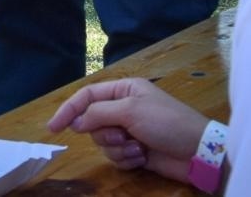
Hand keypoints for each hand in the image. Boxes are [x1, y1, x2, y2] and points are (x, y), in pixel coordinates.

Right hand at [45, 78, 209, 181]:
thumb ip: (98, 113)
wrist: (197, 152)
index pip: (87, 96)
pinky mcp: (136, 151)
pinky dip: (128, 159)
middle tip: (122, 137)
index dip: (68, 110)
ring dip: (119, 149)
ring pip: (103, 143)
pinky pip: (117, 157)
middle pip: (93, 123)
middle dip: (105, 134)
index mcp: (124, 90)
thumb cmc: (167, 123)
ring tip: (139, 149)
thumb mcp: (130, 111)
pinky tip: (144, 157)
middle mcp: (124, 108)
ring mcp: (130, 131)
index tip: (53, 128)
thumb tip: (76, 122)